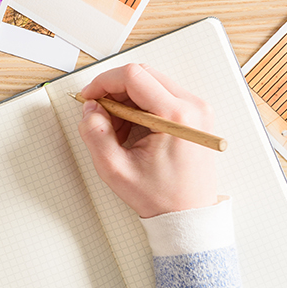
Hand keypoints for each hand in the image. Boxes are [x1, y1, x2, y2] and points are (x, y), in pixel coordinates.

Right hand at [76, 64, 217, 218]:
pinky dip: (140, 105)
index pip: (133, 76)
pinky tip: (132, 129)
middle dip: (113, 90)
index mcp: (176, 116)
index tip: (89, 98)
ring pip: (151, 82)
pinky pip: (161, 94)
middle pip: (143, 74)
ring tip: (117, 129)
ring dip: (126, 98)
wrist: (189, 214)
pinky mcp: (195, 114)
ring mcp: (197, 108)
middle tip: (100, 114)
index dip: (103, 82)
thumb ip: (95, 134)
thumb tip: (90, 109)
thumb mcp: (115, 169)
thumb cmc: (160, 196)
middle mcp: (192, 106)